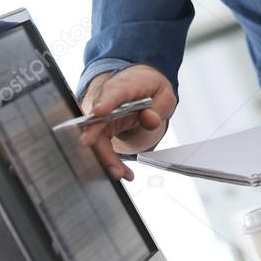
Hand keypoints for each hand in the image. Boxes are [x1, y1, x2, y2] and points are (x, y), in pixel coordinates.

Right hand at [79, 64, 175, 180]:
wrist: (142, 85)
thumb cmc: (151, 89)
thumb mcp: (164, 96)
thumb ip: (157, 108)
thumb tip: (150, 120)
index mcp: (125, 85)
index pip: (113, 93)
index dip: (106, 103)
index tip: (100, 112)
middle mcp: (107, 99)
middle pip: (98, 121)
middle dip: (100, 143)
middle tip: (111, 163)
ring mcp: (102, 114)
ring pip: (96, 137)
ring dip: (106, 158)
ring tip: (122, 174)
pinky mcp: (102, 127)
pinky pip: (102, 145)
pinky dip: (110, 160)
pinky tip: (123, 172)